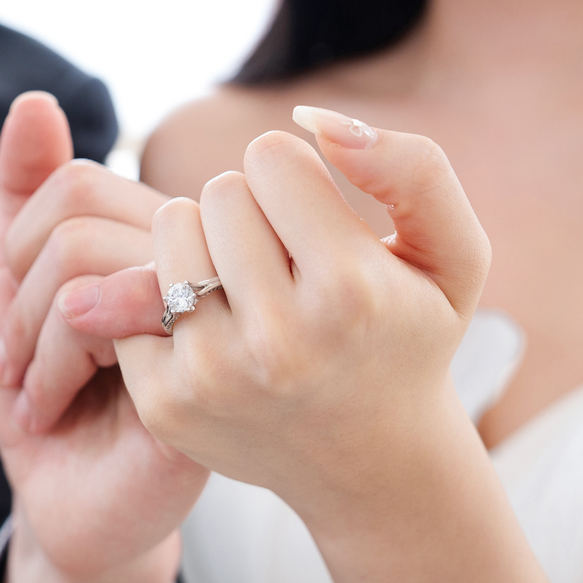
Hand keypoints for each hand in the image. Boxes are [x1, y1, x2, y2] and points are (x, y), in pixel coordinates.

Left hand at [0, 93, 207, 582]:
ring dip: (29, 339)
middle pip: (78, 220)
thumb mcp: (17, 286)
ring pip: (86, 266)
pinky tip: (51, 413)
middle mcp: (195, 268)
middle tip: (14, 364)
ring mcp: (206, 321)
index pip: (76, 180)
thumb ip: (26, 196)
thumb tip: (33, 99)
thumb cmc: (48, 391)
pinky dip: (47, 371)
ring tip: (31, 390)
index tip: (14, 314)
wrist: (67, 500)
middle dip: (18, 299)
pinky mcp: (200, 378)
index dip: (21, 243)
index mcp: (158, 238)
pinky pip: (106, 327)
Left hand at [70, 110, 489, 531]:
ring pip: (170, 229)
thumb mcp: (451, 255)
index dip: (295, 181)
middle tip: (284, 264)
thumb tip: (313, 120)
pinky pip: (132, 289)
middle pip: (219, 192)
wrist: (370, 463)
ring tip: (247, 287)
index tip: (316, 225)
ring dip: (203, 243)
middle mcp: (279, 341)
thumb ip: (413, 170)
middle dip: (250, 212)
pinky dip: (165, 294)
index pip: (269, 159)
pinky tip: (212, 327)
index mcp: (351, 293)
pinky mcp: (164, 400)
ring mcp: (213, 376)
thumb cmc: (406, 338)